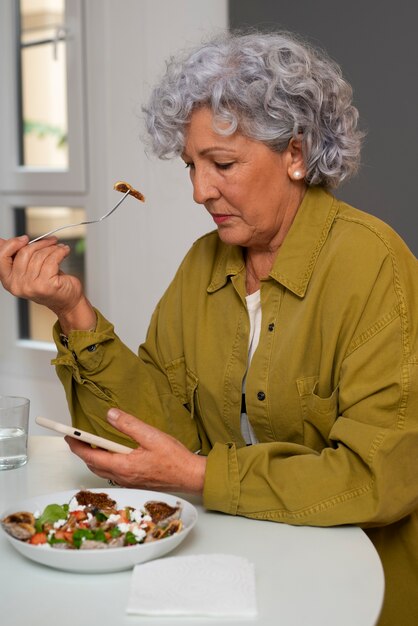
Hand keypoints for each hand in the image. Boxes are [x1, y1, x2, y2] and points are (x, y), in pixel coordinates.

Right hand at [0, 235, 79, 312]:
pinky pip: (52, 260)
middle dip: (40, 243)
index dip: (13, 244)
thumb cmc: (49, 283)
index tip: (25, 238)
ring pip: (40, 255)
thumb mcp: (29, 270)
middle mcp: (17, 285)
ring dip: (53, 248)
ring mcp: (31, 287)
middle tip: (51, 240)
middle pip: (24, 252)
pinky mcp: (46, 286)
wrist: (66, 300)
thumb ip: (16, 256)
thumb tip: (1, 240)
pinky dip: (61, 252)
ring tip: (60, 248)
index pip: (2, 257)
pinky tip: (64, 251)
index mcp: (9, 281)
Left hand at [65, 408, 206, 493]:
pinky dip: (106, 463)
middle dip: (83, 452)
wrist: (190, 477)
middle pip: (94, 465)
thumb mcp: (151, 435)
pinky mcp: (135, 483)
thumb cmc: (174, 459)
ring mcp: (128, 482)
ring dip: (94, 458)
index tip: (68, 436)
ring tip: (93, 444)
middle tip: (77, 438)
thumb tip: (110, 414)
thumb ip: (128, 425)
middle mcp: (122, 477)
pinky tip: (113, 454)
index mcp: (123, 465)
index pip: (91, 456)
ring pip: (103, 470)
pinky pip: (113, 474)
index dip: (77, 445)